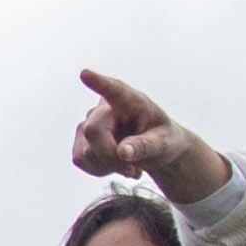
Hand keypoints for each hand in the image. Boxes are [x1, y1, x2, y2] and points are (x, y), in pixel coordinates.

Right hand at [71, 69, 230, 204]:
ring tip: (129, 165)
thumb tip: (123, 152)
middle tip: (133, 170)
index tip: (85, 74)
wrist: (156, 150)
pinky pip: (80, 159)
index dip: (98, 82)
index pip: (114, 89)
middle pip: (93, 132)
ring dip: (108, 166)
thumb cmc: (163, 140)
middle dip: (111, 158)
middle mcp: (106, 107)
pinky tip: (115, 165)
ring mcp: (89, 122)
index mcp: (131, 101)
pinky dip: (98, 169)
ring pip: (86, 151)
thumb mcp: (164, 144)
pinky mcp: (81, 139)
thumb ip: (145, 146)